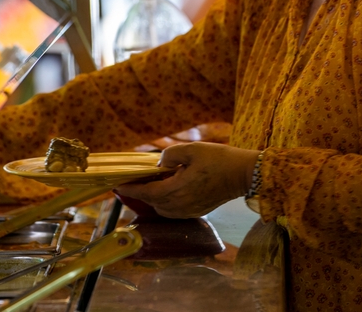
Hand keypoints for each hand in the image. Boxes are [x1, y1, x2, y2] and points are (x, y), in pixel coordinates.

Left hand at [116, 142, 259, 217]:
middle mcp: (182, 204)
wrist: (243, 174)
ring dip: (153, 199)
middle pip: (153, 202)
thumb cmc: (219, 159)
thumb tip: (159, 163)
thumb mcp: (193, 149)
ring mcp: (190, 210)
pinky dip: (165, 204)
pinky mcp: (198, 211)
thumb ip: (171, 155)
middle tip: (131, 182)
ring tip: (149, 185)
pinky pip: (174, 212)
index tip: (118, 185)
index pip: (148, 192)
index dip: (131, 189)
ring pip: (162, 209)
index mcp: (179, 189)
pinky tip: (167, 191)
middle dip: (140, 193)